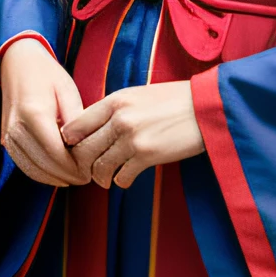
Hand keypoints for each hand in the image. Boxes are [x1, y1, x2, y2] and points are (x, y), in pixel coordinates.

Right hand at [0, 38, 88, 186]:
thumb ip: (75, 120)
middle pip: (43, 165)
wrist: (17, 63)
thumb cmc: (47, 75)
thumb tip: (84, 146)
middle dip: (66, 176)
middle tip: (86, 178)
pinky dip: (40, 172)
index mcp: (33, 114)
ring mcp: (7, 135)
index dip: (73, 167)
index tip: (89, 171)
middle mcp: (16, 127)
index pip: (55, 153)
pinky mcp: (5, 139)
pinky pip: (22, 164)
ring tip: (74, 178)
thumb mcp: (67, 91)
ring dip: (53, 178)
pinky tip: (57, 173)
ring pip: (31, 169)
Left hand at [61, 80, 205, 189]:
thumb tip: (93, 129)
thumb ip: (115, 109)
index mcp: (115, 100)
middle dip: (82, 164)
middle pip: (83, 150)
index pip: (75, 126)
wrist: (206, 106)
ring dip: (100, 177)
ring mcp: (132, 138)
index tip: (75, 150)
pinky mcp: (147, 156)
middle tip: (88, 169)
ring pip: (99, 167)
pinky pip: (121, 178)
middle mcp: (119, 119)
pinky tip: (127, 177)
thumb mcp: (139, 95)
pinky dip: (121, 181)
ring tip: (106, 178)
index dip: (70, 142)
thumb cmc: (174, 100)